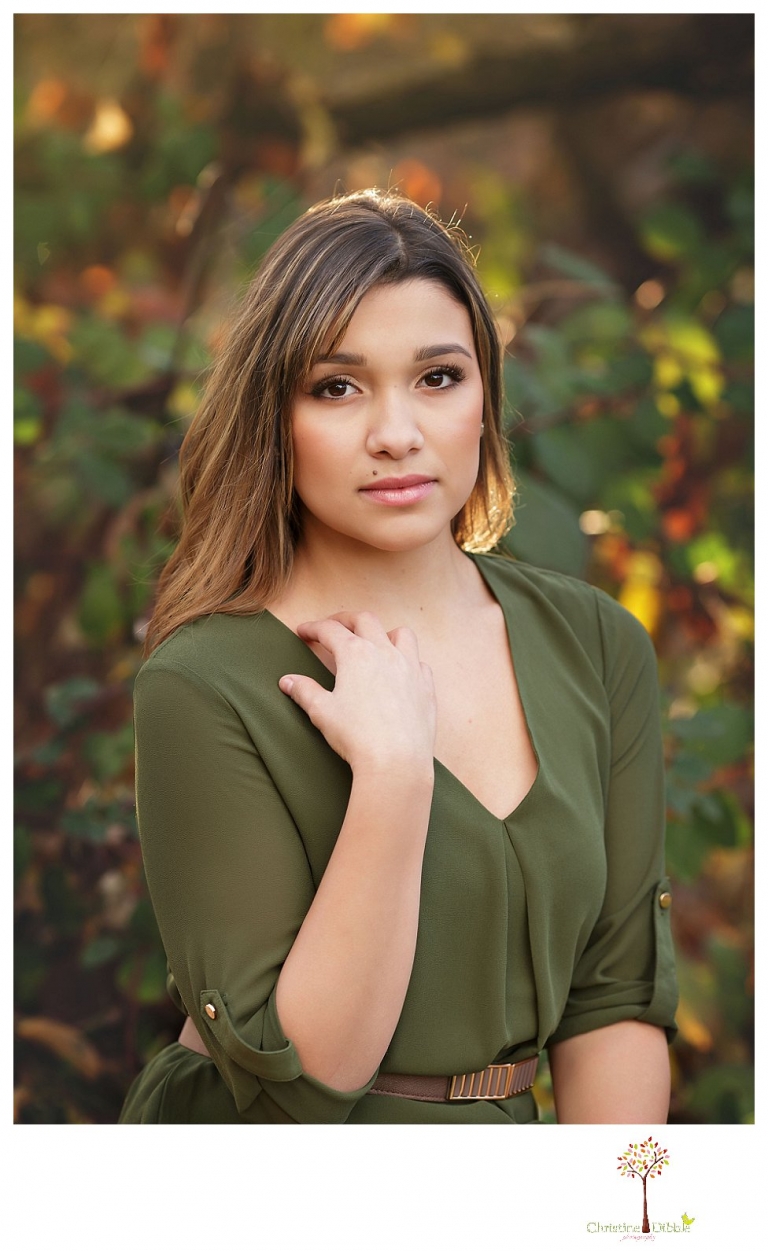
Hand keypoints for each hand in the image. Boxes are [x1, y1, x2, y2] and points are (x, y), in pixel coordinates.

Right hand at [279, 611, 435, 773]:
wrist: (396, 761)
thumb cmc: (357, 736)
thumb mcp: (322, 712)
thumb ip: (304, 691)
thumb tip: (288, 681)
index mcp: (356, 654)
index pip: (330, 630)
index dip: (313, 628)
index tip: (304, 631)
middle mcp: (385, 653)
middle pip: (365, 620)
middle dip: (345, 619)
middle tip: (332, 627)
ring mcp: (410, 667)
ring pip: (400, 634)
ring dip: (384, 632)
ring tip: (373, 643)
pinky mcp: (426, 686)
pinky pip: (419, 662)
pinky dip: (407, 660)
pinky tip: (399, 672)